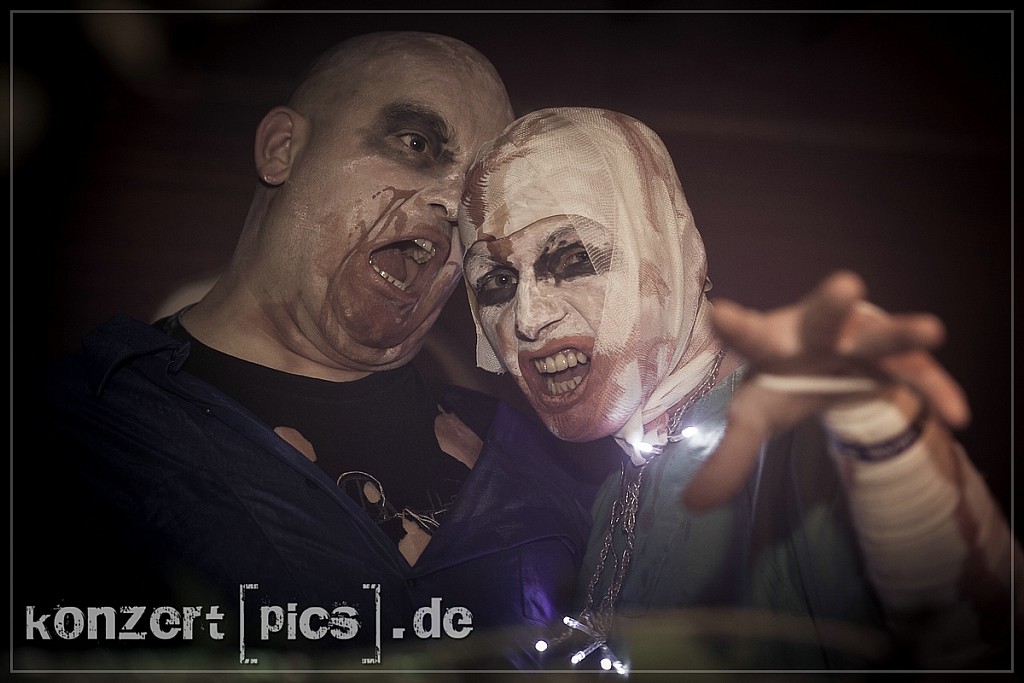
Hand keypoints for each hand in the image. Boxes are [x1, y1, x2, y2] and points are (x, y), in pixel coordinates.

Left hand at [682, 270, 969, 510]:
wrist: (826, 366)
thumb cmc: (783, 383)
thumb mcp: (755, 417)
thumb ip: (728, 456)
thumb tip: (691, 506)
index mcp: (774, 344)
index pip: (750, 336)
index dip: (737, 327)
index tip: (718, 313)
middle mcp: (816, 334)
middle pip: (822, 317)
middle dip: (832, 302)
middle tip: (845, 283)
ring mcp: (859, 341)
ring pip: (882, 335)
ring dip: (903, 332)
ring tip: (933, 328)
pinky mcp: (894, 359)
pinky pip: (919, 375)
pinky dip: (938, 391)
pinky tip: (957, 416)